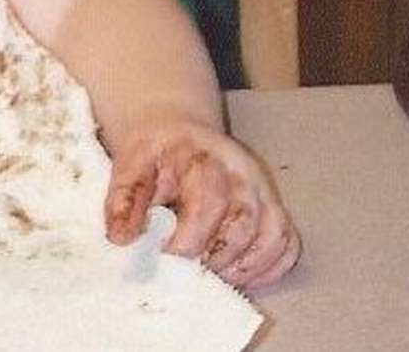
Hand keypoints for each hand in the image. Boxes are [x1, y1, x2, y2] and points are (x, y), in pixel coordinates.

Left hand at [104, 118, 301, 294]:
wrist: (179, 133)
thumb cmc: (157, 154)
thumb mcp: (131, 164)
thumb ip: (123, 198)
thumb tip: (122, 238)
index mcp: (204, 157)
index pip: (210, 199)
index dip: (192, 237)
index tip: (169, 257)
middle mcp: (242, 172)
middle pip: (245, 221)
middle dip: (216, 257)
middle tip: (190, 272)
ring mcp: (263, 191)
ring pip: (272, 235)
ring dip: (242, 267)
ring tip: (211, 274)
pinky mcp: (274, 208)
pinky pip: (286, 245)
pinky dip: (267, 268)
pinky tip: (237, 274)